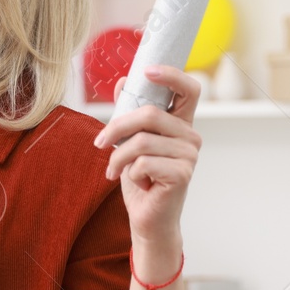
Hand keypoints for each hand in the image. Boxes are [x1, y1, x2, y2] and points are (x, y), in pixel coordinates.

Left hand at [92, 66, 201, 244]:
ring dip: (118, 156)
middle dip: (116, 127)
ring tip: (113, 169)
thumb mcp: (130, 141)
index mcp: (180, 123)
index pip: (189, 89)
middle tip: (99, 143)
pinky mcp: (183, 174)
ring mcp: (190, 155)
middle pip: (149, 113)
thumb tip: (124, 80)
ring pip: (141, 140)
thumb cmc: (141, 178)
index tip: (147, 71)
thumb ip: (130, 112)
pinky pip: (143, 162)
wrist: (146, 218)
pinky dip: (129, 172)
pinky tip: (135, 181)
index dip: (171, 75)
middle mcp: (190, 136)